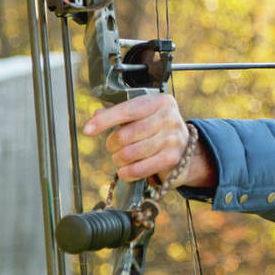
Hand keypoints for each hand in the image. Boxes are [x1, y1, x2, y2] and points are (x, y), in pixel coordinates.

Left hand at [83, 93, 216, 189]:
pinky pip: (139, 169)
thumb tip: (96, 116)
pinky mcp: (172, 159)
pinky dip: (126, 173)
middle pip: (126, 134)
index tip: (88, 129)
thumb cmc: (158, 128)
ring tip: (120, 158)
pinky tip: (125, 171)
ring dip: (118, 159)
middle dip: (112, 144)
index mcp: (160, 102)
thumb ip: (119, 113)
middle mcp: (169, 118)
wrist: (187, 149)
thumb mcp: (142, 115)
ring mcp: (172, 139)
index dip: (105, 120)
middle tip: (113, 146)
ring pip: (130, 153)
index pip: (128, 110)